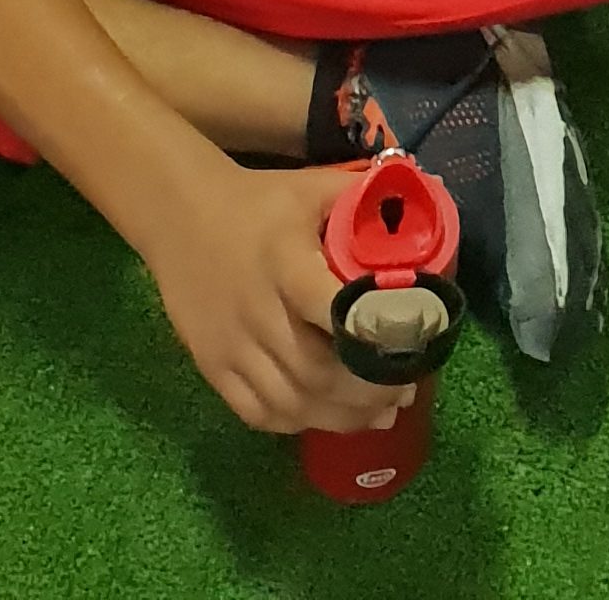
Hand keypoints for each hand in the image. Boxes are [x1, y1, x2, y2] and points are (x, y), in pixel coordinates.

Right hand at [143, 158, 416, 437]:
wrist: (179, 214)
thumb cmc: (259, 200)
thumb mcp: (313, 187)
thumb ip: (365, 199)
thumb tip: (428, 196)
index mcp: (287, 263)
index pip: (335, 314)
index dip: (375, 339)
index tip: (412, 350)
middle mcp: (258, 311)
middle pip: (316, 373)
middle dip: (367, 392)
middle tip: (403, 392)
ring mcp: (230, 346)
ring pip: (290, 403)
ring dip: (339, 417)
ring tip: (378, 414)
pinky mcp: (211, 366)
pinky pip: (257, 412)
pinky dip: (296, 423)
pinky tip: (325, 415)